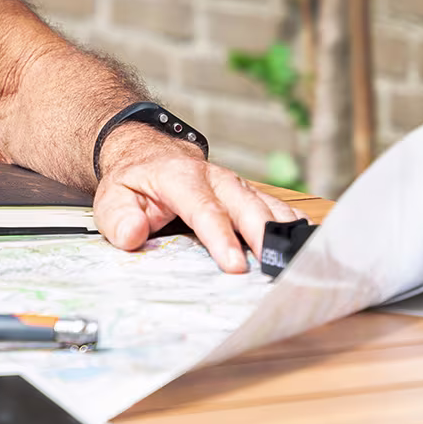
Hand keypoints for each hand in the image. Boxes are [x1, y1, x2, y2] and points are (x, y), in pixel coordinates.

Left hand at [91, 125, 300, 272]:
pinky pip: (278, 209)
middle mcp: (216, 179)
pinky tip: (310, 247)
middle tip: (276, 270)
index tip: (235, 265)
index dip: (221, 238)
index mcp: (181, 177)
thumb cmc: (133, 181)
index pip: (204, 209)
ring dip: (286, 233)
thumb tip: (132, 235)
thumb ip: (119, 218)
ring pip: (269, 206)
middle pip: (247, 207)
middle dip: (263, 237)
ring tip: (303, 262)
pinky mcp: (249, 195)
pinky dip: (294, 227)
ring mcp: (237, 186)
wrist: (148, 154)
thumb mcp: (112, 197)